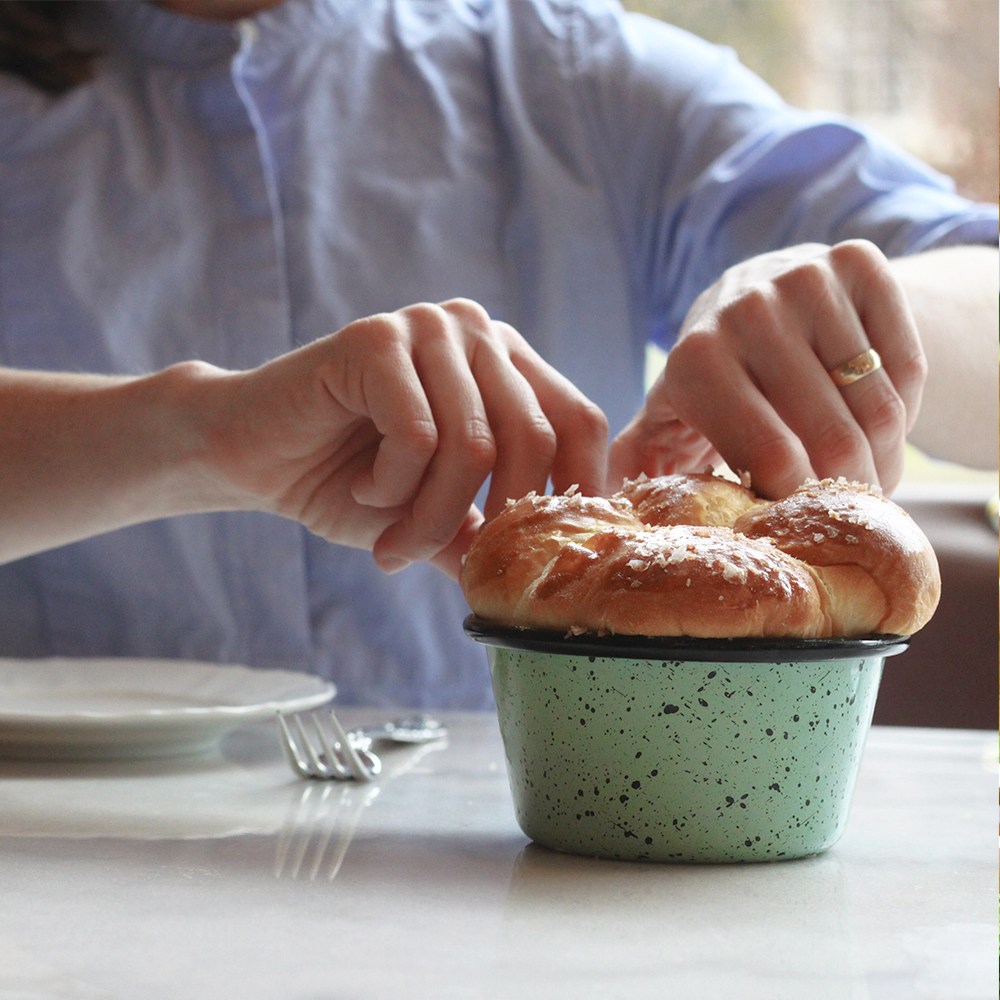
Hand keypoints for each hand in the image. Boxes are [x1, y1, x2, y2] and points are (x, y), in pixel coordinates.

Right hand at [188, 299, 607, 577]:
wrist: (252, 456)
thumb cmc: (348, 482)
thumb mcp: (437, 514)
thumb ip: (491, 532)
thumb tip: (550, 574)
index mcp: (507, 363)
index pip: (579, 421)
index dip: (576, 491)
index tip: (547, 549)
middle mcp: (477, 333)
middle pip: (534, 438)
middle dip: (493, 521)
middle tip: (451, 563)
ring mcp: (428, 328)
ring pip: (474, 446)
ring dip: (433, 517)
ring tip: (394, 543)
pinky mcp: (377, 340)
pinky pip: (418, 436)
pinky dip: (392, 486)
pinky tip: (363, 487)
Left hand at [609, 241, 926, 497]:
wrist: (763, 290)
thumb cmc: (715, 379)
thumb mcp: (666, 417)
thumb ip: (636, 464)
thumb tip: (601, 511)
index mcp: (694, 362)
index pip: (771, 460)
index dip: (798, 505)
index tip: (803, 521)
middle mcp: (747, 311)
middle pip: (833, 441)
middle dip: (850, 493)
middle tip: (851, 510)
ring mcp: (806, 279)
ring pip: (880, 410)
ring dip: (886, 459)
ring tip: (870, 475)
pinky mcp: (859, 261)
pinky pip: (908, 368)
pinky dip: (906, 408)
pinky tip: (875, 417)